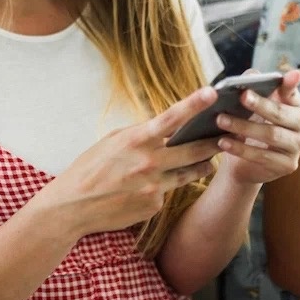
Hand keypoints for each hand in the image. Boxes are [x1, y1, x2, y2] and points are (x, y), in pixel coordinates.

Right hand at [36, 87, 221, 236]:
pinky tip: (151, 187)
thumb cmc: (89, 169)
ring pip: (189, 173)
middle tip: (226, 137)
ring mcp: (154, 186)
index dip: (193, 104)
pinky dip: (164, 186)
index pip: (171, 118)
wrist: (74, 206)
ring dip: (200, 166)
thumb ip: (139, 134)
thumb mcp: (111, 142)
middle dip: (213, 143)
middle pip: (194, 150)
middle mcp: (149, 162)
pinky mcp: (154, 204)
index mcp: (136, 140)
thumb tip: (163, 129)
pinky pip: (168, 191)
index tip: (211, 93)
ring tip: (207, 162)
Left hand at [214, 70, 299, 185]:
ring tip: (221, 120)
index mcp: (293, 105)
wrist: (243, 165)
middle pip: (281, 113)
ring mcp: (296, 146)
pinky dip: (241, 148)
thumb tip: (253, 73)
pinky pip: (263, 156)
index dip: (292, 84)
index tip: (292, 74)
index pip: (293, 93)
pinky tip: (223, 142)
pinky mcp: (288, 165)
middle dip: (260, 104)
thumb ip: (251, 89)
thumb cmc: (247, 129)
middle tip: (241, 96)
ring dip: (244, 126)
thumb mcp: (248, 109)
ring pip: (271, 134)